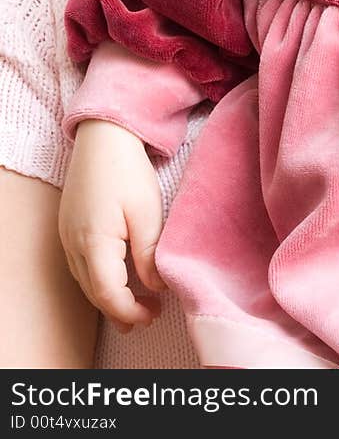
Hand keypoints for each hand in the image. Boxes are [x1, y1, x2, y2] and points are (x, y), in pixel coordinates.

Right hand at [58, 120, 164, 329]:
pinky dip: (99, 279)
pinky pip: (82, 265)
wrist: (102, 136)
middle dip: (121, 310)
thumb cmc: (127, 170)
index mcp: (94, 242)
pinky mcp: (69, 227)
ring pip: (86, 281)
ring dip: (109, 297)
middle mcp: (74, 244)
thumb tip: (156, 287)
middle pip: (94, 293)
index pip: (109, 295)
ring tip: (136, 305)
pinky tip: (117, 277)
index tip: (154, 313)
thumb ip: (149, 254)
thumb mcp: (147, 212)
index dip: (131, 311)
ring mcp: (67, 236)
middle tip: (149, 316)